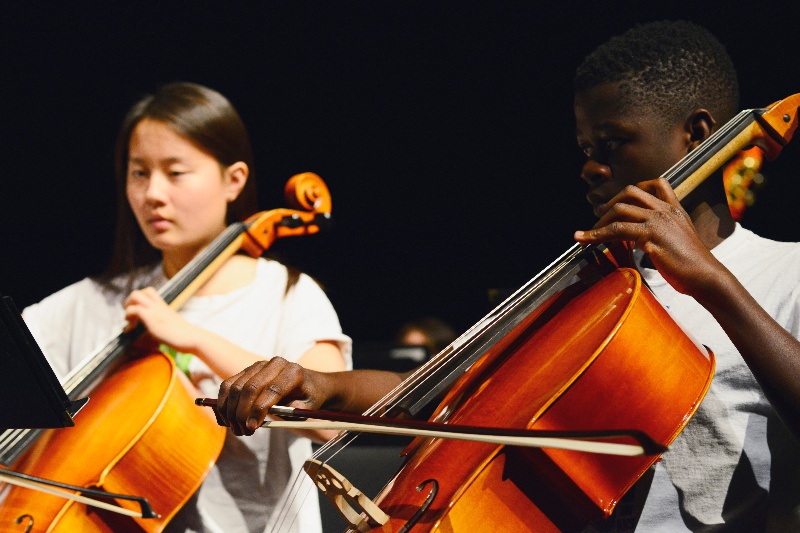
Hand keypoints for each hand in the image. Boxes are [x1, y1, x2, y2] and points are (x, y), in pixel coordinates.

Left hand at [124, 287, 198, 351]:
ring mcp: (154, 310)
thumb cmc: (184, 336)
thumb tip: (158, 330)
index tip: (138, 314)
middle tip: (131, 316)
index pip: (149, 293)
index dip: (140, 300)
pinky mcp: (151, 317)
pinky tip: (131, 329)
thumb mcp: (172, 326)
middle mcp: (158, 305)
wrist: (192, 337)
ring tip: (130, 321)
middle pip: (139, 292)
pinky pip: (134, 310)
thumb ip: (163, 323)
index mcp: (163, 306)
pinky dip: (128, 318)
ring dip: (127, 308)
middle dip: (129, 302)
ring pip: (135, 295)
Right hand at [217, 358, 326, 435]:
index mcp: (294, 372)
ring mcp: (258, 365)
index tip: (252, 428)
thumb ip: (294, 412)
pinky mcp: (246, 370)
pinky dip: (223, 404)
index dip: (259, 410)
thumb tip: (272, 415)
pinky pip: (227, 385)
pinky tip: (227, 420)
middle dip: (242, 413)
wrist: (307, 384)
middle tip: (243, 432)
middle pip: (250, 388)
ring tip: (237, 429)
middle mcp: (275, 364)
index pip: (272, 389)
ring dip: (231, 411)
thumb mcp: (308, 408)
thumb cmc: (308, 398)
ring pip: (236, 387)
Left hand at [573, 178, 723, 296]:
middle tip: (599, 219)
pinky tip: (585, 240)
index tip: (619, 203)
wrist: (707, 277)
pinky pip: (617, 230)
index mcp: (676, 210)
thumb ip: (664, 232)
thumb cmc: (693, 265)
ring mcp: (658, 222)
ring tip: (586, 234)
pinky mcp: (651, 236)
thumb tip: (642, 239)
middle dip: (611, 203)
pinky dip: (596, 235)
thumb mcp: (680, 240)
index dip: (634, 190)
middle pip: (631, 192)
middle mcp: (666, 211)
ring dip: (599, 222)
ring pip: (620, 210)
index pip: (657, 183)